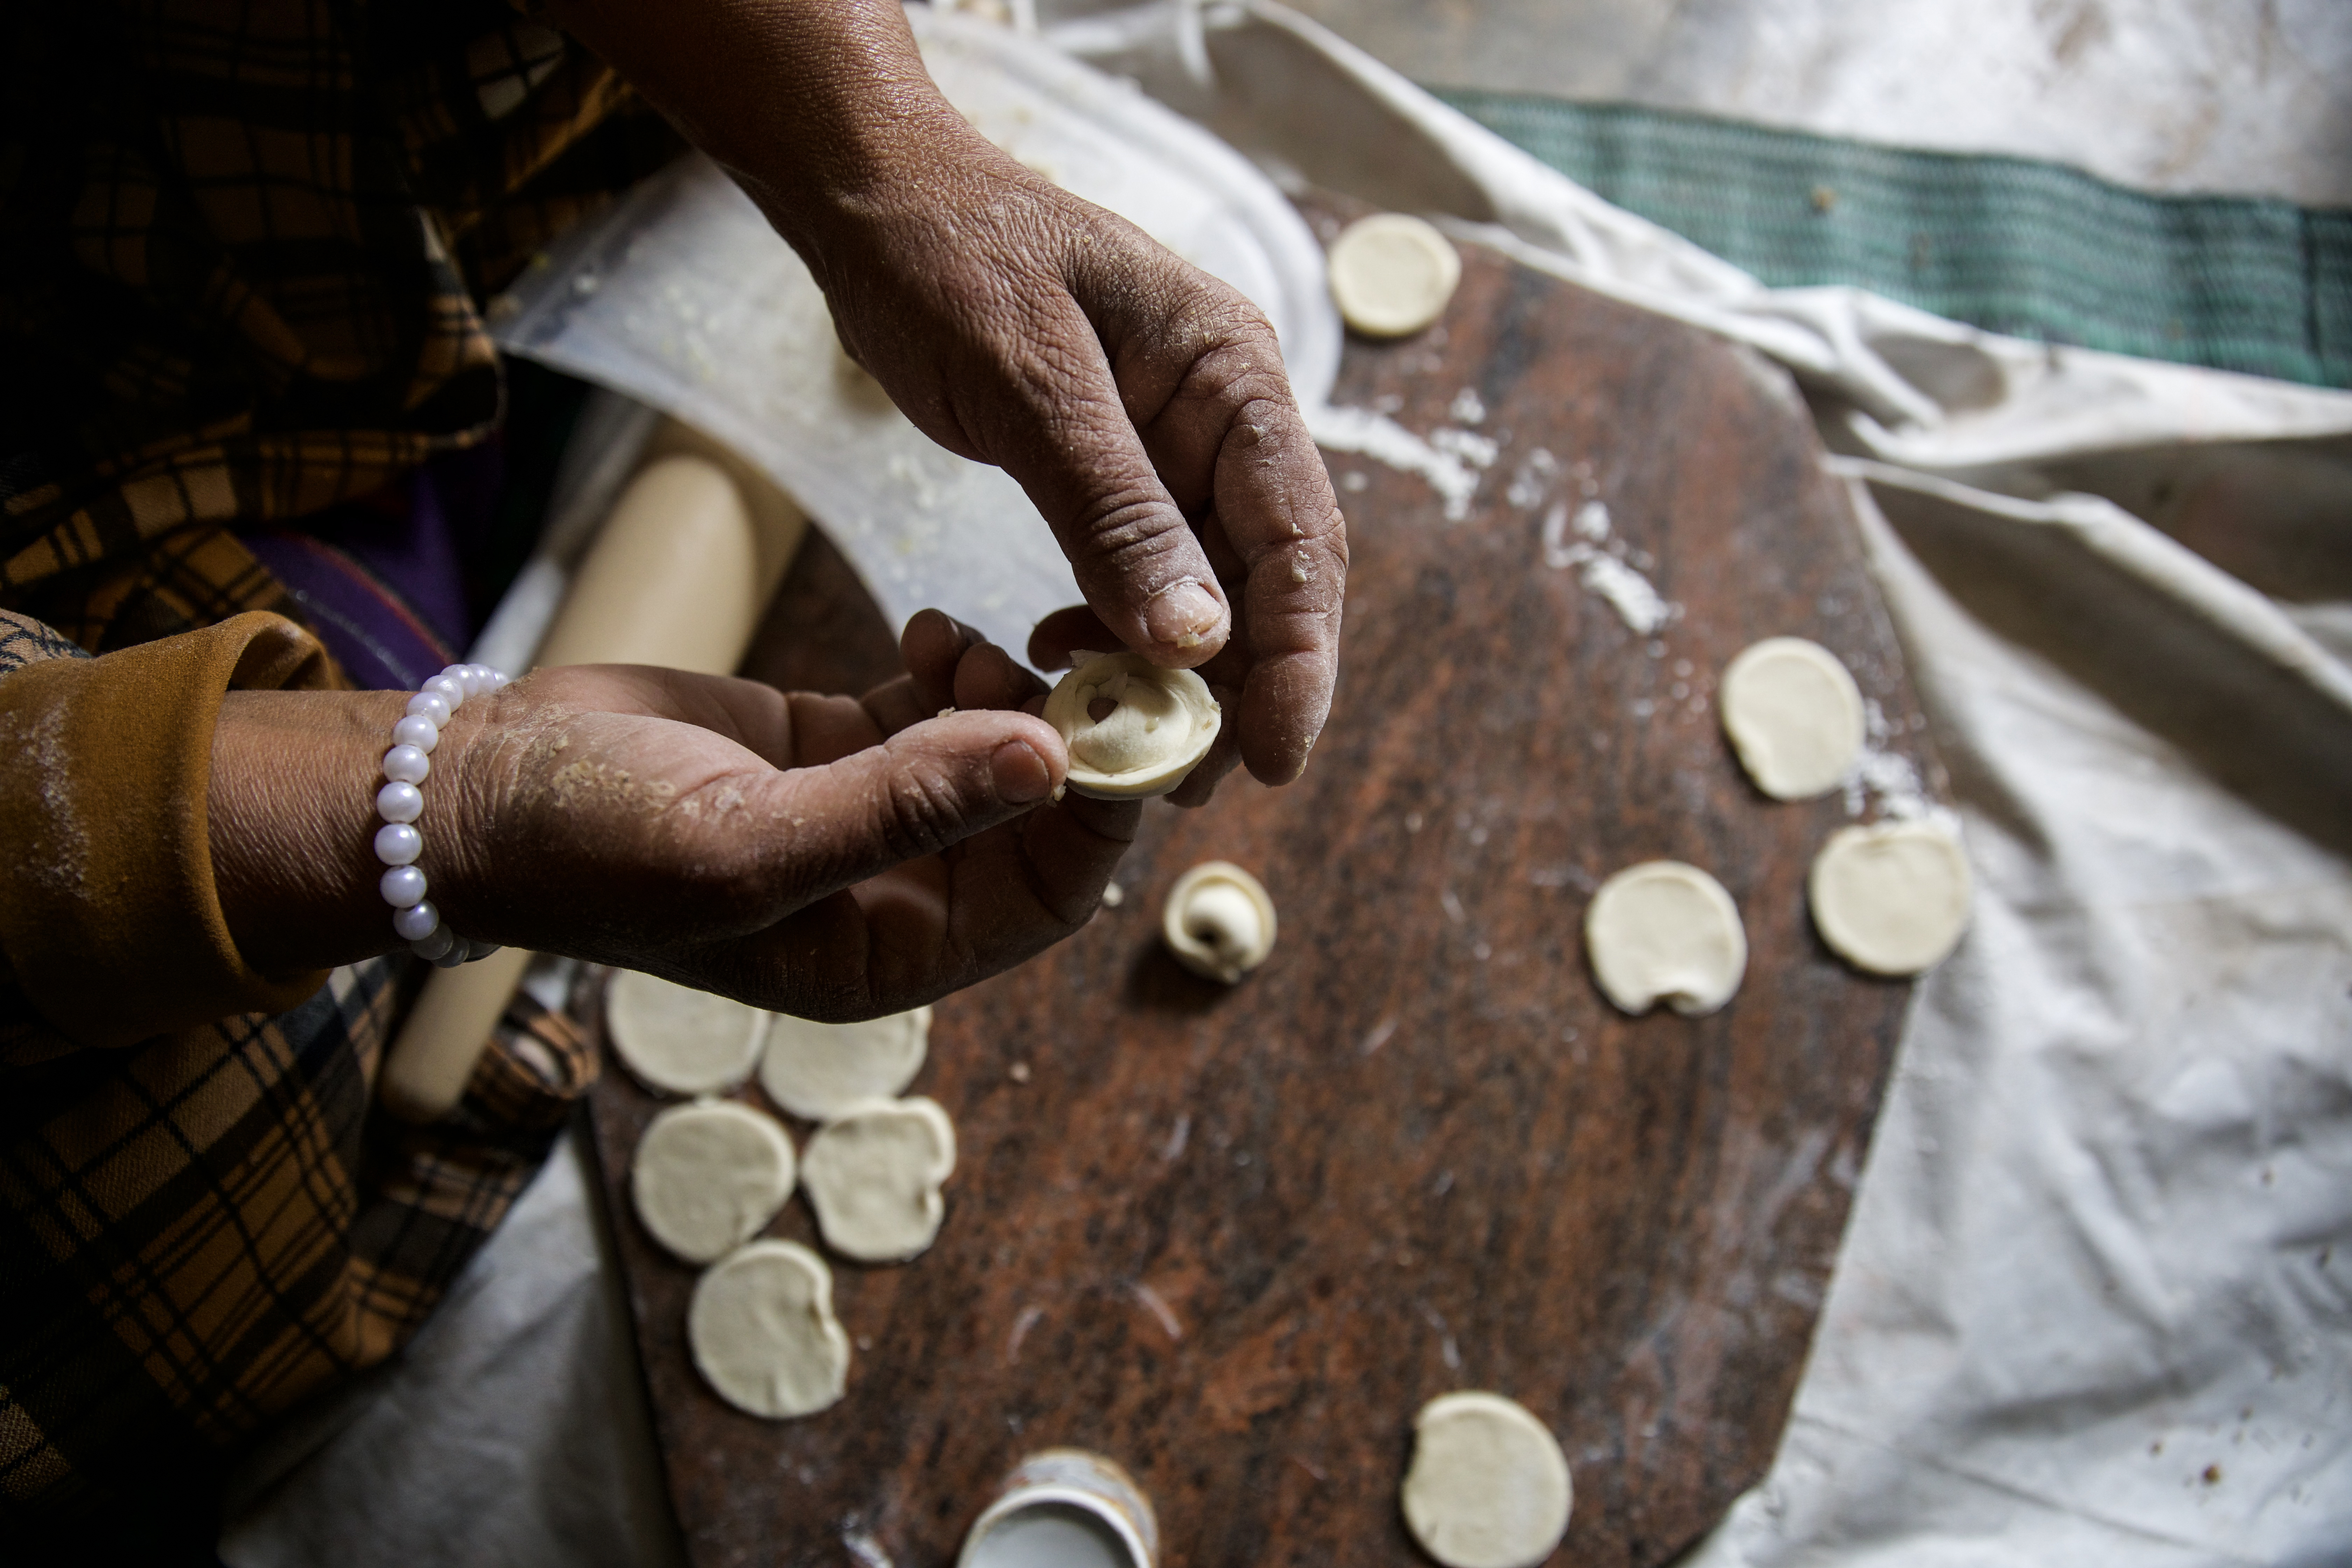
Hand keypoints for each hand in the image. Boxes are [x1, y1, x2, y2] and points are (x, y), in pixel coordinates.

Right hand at [210, 614, 1136, 1017]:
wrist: (481, 787)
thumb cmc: (593, 841)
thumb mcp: (748, 840)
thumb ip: (902, 806)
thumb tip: (1051, 761)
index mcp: (887, 950)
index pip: (1049, 894)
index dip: (1101, 813)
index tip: (1121, 719)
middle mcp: (895, 893)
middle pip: (1039, 822)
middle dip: (1067, 741)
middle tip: (1073, 654)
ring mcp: (871, 814)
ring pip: (996, 753)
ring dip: (1008, 692)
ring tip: (967, 640)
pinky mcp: (839, 746)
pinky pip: (939, 708)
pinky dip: (954, 663)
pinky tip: (930, 625)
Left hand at [543, 0, 1347, 790]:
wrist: (876, 202)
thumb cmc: (947, 260)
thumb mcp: (1030, 385)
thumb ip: (1116, 511)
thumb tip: (1198, 640)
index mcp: (1231, 372)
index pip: (1299, 538)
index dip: (1297, 657)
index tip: (1272, 756)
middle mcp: (1224, 413)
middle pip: (1271, 576)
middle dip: (1242, 687)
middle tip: (1189, 781)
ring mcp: (1176, 444)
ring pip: (1211, 588)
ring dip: (1179, 673)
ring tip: (1127, 745)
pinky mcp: (1120, 471)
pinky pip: (1147, 573)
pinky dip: (1118, 632)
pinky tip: (1064, 658)